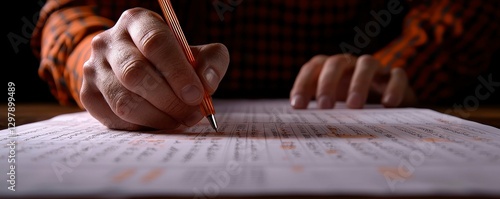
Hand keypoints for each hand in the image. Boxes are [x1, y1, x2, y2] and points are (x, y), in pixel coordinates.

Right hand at [80, 8, 228, 129]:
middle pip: (136, 73)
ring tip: (178, 120)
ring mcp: (94, 69)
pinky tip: (157, 121)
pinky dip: (142, 125)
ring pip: (124, 100)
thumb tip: (207, 83)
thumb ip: (211, 62)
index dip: (178, 71)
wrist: (132, 67)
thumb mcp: (194, 52)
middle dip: (169, 100)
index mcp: (137, 21)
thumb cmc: (170, 59)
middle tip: (191, 114)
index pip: (155, 42)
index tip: (197, 95)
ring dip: (158, 117)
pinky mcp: (88, 95)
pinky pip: (115, 118)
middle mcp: (109, 41)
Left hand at [290, 54, 416, 108]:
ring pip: (367, 64)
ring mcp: (375, 68)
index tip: (298, 106)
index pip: (312, 68)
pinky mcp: (395, 77)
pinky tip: (389, 104)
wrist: (388, 106)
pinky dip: (393, 87)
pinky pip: (396, 75)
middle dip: (328, 83)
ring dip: (358, 83)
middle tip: (325, 106)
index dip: (302, 84)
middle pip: (336, 63)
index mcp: (331, 69)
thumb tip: (297, 125)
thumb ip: (317, 111)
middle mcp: (351, 64)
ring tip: (354, 106)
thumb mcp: (333, 107)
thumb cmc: (351, 105)